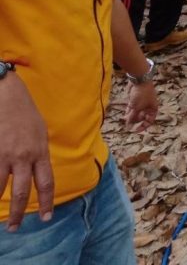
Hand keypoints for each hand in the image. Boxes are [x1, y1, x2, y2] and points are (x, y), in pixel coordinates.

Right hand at [0, 75, 53, 230]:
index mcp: (40, 152)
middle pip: (20, 191)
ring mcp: (3, 155)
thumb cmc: (25, 113)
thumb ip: (39, 153)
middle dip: (17, 213)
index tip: (45, 217)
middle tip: (14, 228)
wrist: (7, 96)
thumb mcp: (41, 133)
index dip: (46, 202)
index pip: (46, 183)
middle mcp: (23, 157)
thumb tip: (38, 171)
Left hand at [125, 81, 157, 131]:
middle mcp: (148, 107)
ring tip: (125, 121)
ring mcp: (141, 104)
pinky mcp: (134, 100)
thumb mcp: (137, 107)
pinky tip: (124, 116)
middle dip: (135, 122)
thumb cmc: (142, 94)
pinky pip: (132, 109)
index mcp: (153, 109)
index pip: (149, 121)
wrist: (139, 80)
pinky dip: (128, 113)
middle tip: (129, 126)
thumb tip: (128, 126)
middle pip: (142, 118)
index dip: (143, 126)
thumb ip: (132, 117)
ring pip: (136, 113)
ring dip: (131, 118)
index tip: (136, 131)